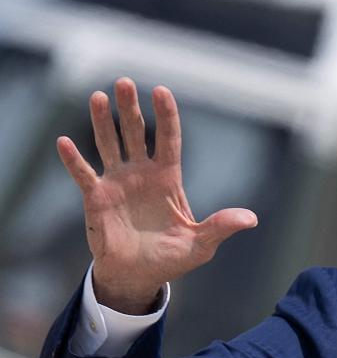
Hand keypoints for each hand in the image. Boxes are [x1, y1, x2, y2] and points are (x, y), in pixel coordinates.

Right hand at [57, 78, 257, 313]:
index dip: (166, 115)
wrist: (137, 276)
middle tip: (124, 81)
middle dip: (130, 108)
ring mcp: (117, 183)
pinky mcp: (96, 198)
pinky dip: (73, 159)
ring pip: (109, 144)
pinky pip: (83, 174)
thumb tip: (251, 219)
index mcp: (168, 178)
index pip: (168, 139)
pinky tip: (63, 140)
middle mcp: (142, 173)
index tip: (161, 90)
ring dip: (102, 121)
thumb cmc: (171, 258)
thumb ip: (221, 227)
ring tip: (97, 96)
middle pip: (136, 132)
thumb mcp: (200, 244)